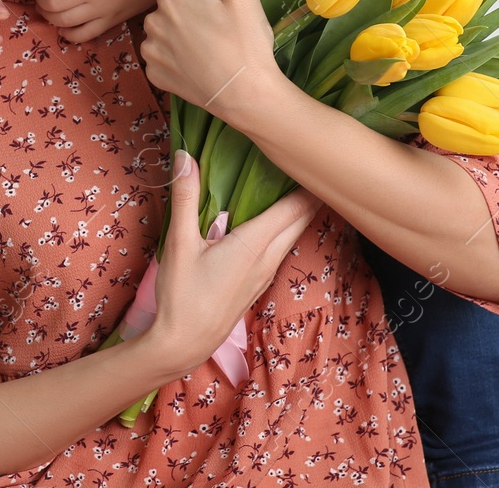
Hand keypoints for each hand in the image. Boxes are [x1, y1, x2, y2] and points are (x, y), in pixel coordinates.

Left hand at [140, 0, 286, 125]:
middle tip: (223, 29)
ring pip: (167, 31)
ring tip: (213, 48)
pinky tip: (200, 65)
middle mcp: (151, 21)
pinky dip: (178, 59)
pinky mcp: (155, 76)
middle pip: (176, 6)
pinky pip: (163, 57)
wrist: (247, 94)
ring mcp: (150, 52)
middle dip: (195, 12)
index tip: (227, 9)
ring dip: (184, 34)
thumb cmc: (246, 39)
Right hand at [141, 149, 319, 378]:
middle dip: (311, 193)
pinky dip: (285, 227)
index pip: (294, 207)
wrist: (184, 344)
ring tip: (300, 184)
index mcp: (254, 244)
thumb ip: (185, 198)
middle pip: (301, 220)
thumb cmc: (182, 295)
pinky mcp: (257, 283)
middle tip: (315, 162)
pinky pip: (280, 247)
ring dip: (300, 211)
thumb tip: (186, 155)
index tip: (319, 157)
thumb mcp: (179, 243)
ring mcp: (265, 273)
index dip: (310, 183)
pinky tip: (275, 220)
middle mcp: (268, 258)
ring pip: (292, 235)